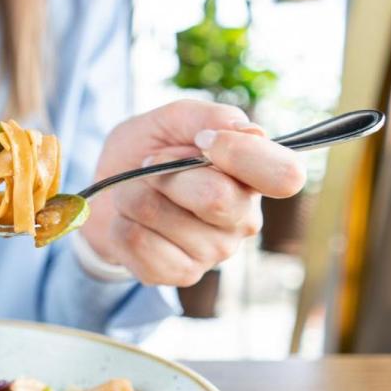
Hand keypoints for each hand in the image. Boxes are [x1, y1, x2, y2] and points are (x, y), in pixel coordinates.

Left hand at [80, 100, 305, 285]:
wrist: (106, 192)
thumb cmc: (146, 152)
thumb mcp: (171, 120)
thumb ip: (208, 117)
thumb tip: (247, 131)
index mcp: (254, 177)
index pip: (284, 175)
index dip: (240, 154)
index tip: (202, 140)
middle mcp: (243, 218)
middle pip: (215, 198)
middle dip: (166, 172)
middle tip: (149, 164)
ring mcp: (214, 251)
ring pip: (162, 216)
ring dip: (133, 195)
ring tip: (136, 193)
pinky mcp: (180, 274)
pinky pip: (137, 242)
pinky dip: (120, 223)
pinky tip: (129, 221)